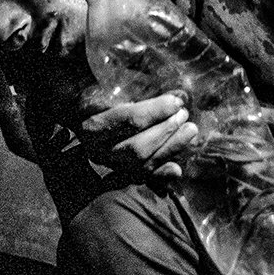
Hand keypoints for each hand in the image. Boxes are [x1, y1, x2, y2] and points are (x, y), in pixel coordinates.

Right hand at [77, 90, 200, 180]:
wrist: (84, 125)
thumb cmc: (101, 103)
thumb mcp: (113, 94)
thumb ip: (142, 96)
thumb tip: (177, 99)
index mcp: (93, 127)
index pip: (129, 121)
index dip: (156, 111)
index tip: (176, 102)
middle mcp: (98, 152)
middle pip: (138, 148)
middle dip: (166, 131)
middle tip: (183, 115)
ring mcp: (109, 167)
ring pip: (143, 165)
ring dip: (171, 148)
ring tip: (190, 129)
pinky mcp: (119, 178)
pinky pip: (144, 180)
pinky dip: (162, 175)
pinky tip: (178, 168)